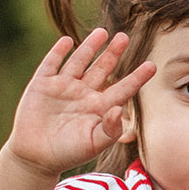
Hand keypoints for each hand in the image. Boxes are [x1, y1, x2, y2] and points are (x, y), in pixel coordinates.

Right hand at [6, 29, 155, 177]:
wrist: (36, 157)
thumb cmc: (69, 153)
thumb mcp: (94, 144)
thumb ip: (110, 129)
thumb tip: (119, 109)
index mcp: (100, 108)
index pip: (123, 89)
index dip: (137, 77)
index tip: (152, 65)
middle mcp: (84, 94)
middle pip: (102, 69)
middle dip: (113, 53)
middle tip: (124, 37)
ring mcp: (63, 87)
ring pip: (80, 61)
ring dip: (90, 47)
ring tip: (102, 32)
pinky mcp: (43, 84)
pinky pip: (52, 64)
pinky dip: (59, 52)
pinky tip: (67, 41)